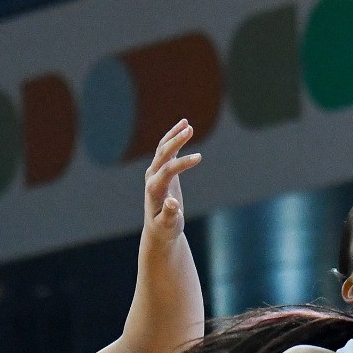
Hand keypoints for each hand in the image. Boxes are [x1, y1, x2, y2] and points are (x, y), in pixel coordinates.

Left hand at [145, 120, 202, 239]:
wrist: (158, 228)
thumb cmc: (165, 229)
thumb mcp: (169, 225)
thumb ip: (169, 215)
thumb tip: (172, 203)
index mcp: (154, 189)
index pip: (168, 170)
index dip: (183, 163)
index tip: (200, 157)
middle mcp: (152, 177)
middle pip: (163, 154)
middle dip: (176, 141)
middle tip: (190, 129)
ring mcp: (155, 172)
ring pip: (163, 149)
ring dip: (174, 135)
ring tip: (186, 123)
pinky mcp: (162, 170)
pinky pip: (167, 151)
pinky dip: (174, 139)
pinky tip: (185, 127)